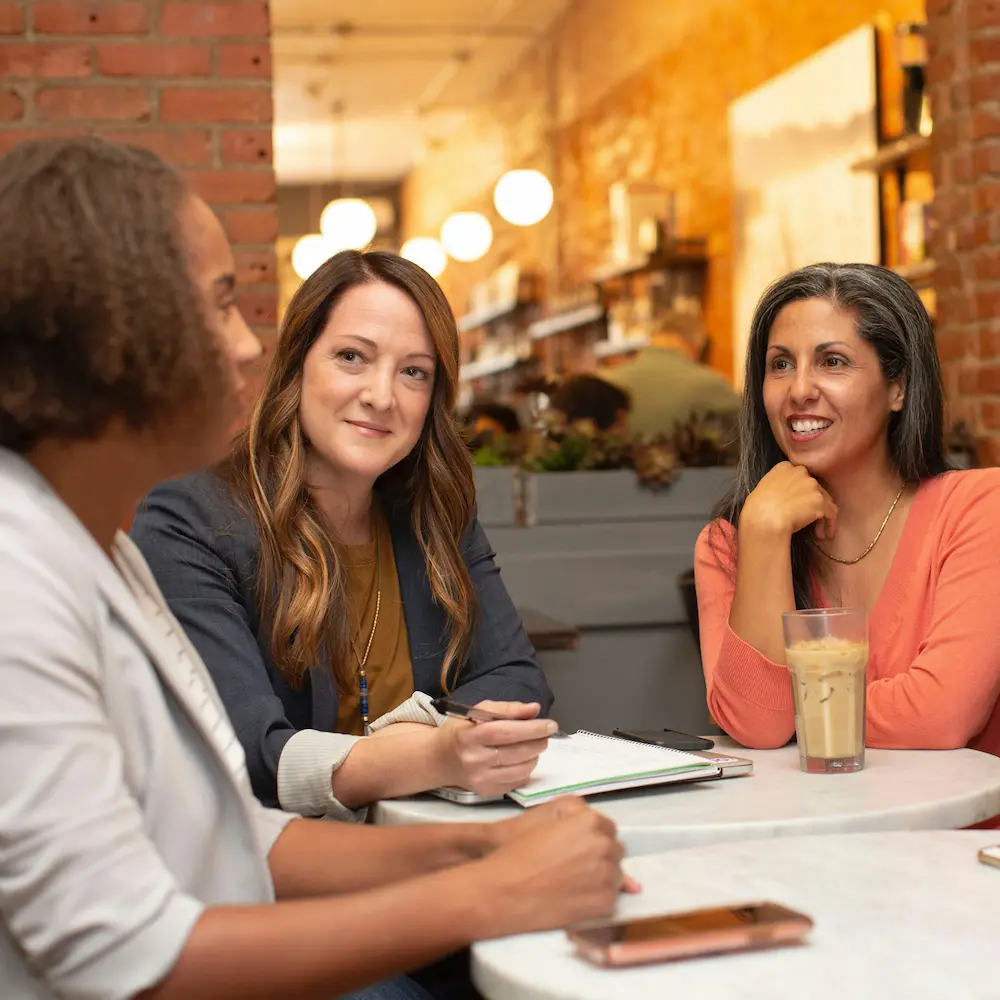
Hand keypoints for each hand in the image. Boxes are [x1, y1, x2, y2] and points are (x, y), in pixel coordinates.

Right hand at [439, 700, 554, 795]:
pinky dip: (526, 770)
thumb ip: (507, 708)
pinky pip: (517, 782)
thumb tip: (534, 709)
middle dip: (538, 742)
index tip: (550, 724)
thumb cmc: (462, 730)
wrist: (440, 759)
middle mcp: (474, 760)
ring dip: (535, 756)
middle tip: (545, 735)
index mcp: (469, 736)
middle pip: (516, 752)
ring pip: (521, 769)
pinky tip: (522, 760)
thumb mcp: (479, 711)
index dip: (531, 728)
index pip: (505, 732)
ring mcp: (480, 779)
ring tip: (534, 746)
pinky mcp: (486, 792)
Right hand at [489, 797, 640, 892]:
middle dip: (599, 856)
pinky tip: (574, 897)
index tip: (577, 847)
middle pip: (614, 850)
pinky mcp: (605, 902)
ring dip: (600, 877)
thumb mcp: (546, 818)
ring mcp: (607, 875)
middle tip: (572, 866)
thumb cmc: (518, 854)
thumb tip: (600, 830)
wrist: (504, 892)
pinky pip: (612, 898)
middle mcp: (604, 845)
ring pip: (616, 875)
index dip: (591, 837)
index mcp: (589, 821)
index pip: (607, 827)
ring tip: (572, 883)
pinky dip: (597, 899)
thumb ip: (577, 815)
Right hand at [740, 461, 837, 540]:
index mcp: (784, 467)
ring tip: (818, 531)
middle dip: (812, 502)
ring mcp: (812, 486)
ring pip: (824, 500)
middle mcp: (800, 472)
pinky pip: (831, 513)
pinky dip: (830, 524)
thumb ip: (775, 486)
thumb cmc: (756, 508)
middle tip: (808, 517)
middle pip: (814, 487)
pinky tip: (825, 534)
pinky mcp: (820, 501)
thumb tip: (780, 497)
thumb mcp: (762, 488)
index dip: (800, 490)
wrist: (764, 519)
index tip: (799, 502)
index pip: (799, 476)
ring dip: (821, 515)